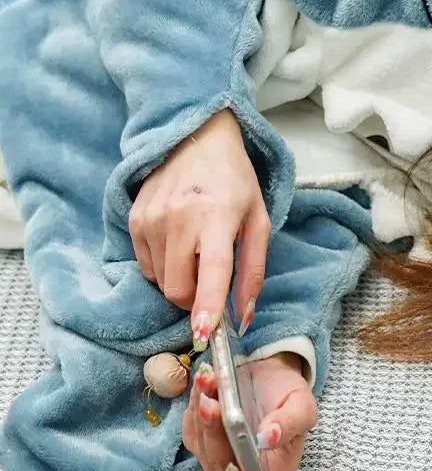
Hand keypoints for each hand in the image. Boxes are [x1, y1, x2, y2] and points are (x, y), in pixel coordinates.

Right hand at [128, 108, 270, 345]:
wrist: (197, 138)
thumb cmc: (235, 181)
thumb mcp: (258, 221)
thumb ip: (253, 270)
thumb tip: (243, 317)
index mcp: (218, 216)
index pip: (211, 270)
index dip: (206, 305)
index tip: (204, 332)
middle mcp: (180, 218)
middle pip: (178, 288)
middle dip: (195, 299)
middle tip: (210, 282)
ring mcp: (152, 218)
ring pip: (160, 281)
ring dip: (179, 281)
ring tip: (196, 251)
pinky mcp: (134, 219)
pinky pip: (146, 265)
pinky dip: (163, 266)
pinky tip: (178, 242)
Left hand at [182, 351, 317, 470]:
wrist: (271, 376)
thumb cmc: (289, 398)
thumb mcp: (303, 406)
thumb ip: (292, 423)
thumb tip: (270, 437)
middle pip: (218, 466)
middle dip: (214, 433)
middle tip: (214, 402)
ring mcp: (215, 454)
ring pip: (200, 442)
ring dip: (201, 410)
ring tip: (211, 378)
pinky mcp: (199, 435)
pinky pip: (190, 425)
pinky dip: (195, 401)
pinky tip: (207, 380)